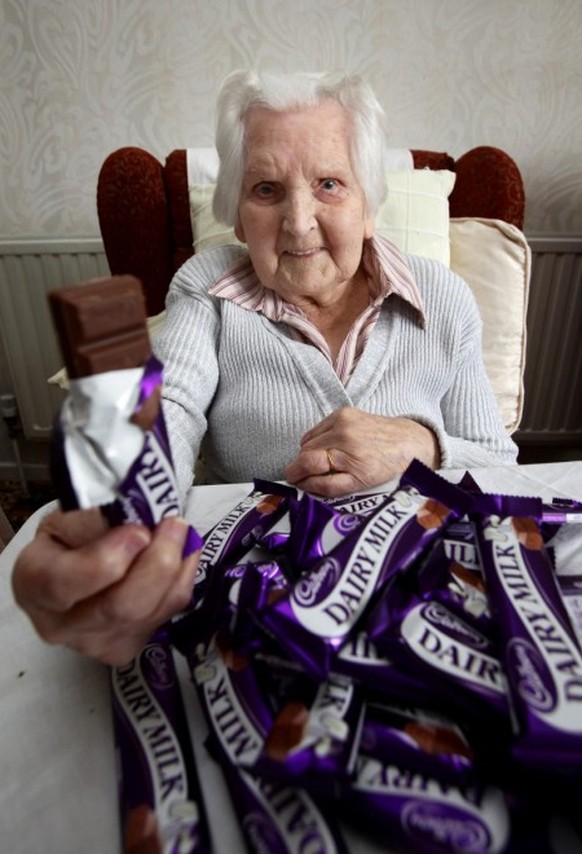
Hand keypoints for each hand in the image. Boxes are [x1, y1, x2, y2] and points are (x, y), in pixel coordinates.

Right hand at [11, 508, 199, 665]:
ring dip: (176, 567)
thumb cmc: (73, 535)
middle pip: (118, 607)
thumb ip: (97, 520)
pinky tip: (183, 554)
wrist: (80, 561)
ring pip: (150, 611)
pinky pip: (167, 613)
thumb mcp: (71, 515)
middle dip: (156, 563)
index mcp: (33, 584)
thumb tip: (139, 522)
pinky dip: (182, 579)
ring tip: (180, 532)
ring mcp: (94, 644)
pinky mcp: (127, 647)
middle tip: (173, 524)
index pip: (63, 584)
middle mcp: (59, 625)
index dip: (105, 560)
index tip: (137, 531)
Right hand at [284, 407, 440, 496]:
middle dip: (302, 465)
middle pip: (305, 451)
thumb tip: (303, 485)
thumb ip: (328, 486)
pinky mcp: (343, 411)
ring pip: (308, 440)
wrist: (409, 442)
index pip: (307, 462)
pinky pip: (317, 428)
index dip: (295, 473)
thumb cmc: (386, 467)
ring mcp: (342, 419)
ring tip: (324, 462)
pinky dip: (318, 440)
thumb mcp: (358, 485)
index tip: (291, 481)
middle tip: (307, 476)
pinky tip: (331, 448)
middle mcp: (342, 433)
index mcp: (347, 454)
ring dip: (310, 453)